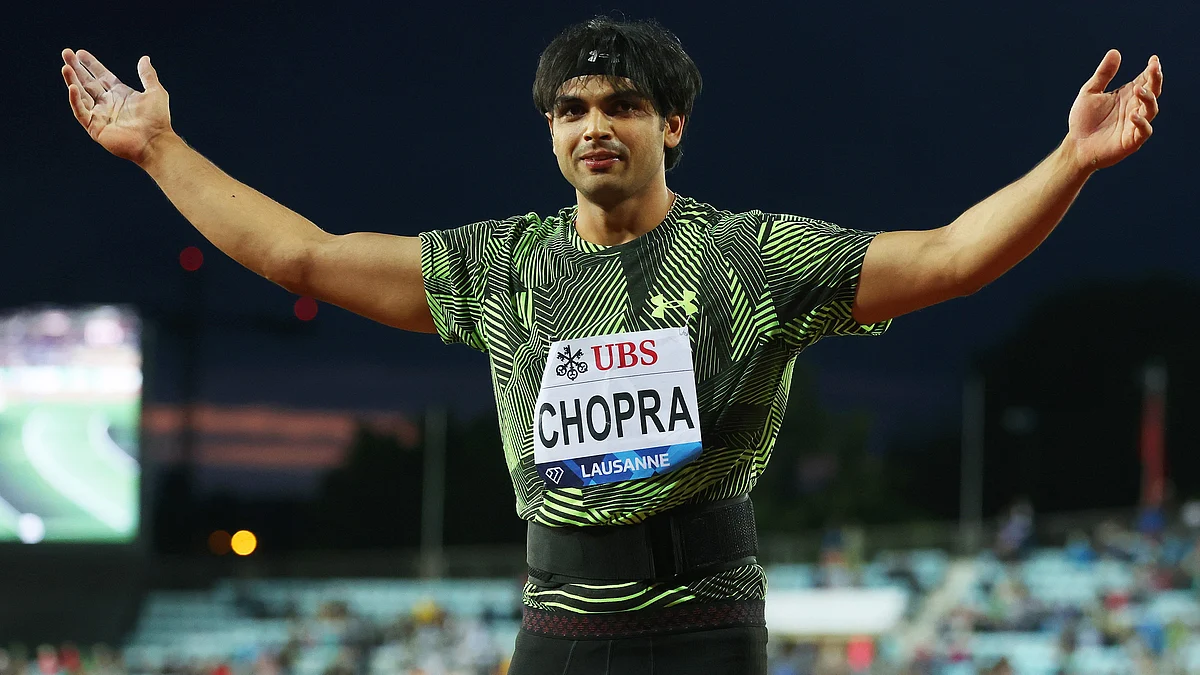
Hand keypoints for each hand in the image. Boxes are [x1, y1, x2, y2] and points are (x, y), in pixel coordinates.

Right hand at [61, 49, 173, 164]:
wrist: (155, 142)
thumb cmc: (158, 120)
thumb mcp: (155, 92)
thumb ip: (147, 75)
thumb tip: (145, 58)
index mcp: (120, 94)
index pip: (101, 76)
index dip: (90, 64)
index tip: (79, 53)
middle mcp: (108, 103)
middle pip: (87, 82)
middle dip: (76, 68)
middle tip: (66, 53)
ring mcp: (100, 115)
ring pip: (81, 95)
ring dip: (72, 80)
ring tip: (65, 67)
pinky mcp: (95, 127)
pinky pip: (81, 111)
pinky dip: (76, 100)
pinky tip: (72, 88)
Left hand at [1065, 50, 1162, 171]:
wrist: (1075, 145)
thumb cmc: (1083, 120)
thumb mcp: (1090, 92)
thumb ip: (1103, 74)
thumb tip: (1115, 52)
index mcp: (1127, 95)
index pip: (1145, 80)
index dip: (1152, 70)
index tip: (1153, 59)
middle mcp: (1135, 108)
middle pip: (1153, 92)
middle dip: (1155, 80)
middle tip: (1153, 68)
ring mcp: (1135, 125)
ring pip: (1151, 110)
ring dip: (1148, 99)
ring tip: (1137, 90)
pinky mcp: (1131, 141)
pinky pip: (1143, 131)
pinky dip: (1141, 123)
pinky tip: (1133, 115)